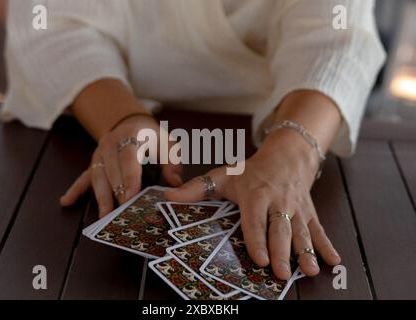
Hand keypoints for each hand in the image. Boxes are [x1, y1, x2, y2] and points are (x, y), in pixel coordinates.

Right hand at [60, 114, 182, 216]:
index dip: (129, 177)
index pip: (129, 157)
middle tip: (121, 212)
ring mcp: (99, 153)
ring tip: (104, 216)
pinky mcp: (94, 163)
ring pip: (98, 176)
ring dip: (101, 196)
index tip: (130, 196)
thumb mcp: (168, 144)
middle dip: (116, 192)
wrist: (132, 124)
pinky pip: (84, 177)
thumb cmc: (153, 137)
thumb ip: (173, 163)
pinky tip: (66, 201)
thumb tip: (175, 184)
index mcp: (132, 134)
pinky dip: (75, 189)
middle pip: (111, 170)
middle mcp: (111, 142)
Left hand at [166, 129, 340, 279]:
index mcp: (256, 194)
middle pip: (280, 229)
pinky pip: (319, 228)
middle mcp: (278, 202)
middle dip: (281, 252)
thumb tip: (169, 196)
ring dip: (307, 252)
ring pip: (302, 231)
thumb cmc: (251, 170)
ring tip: (310, 271)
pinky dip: (327, 245)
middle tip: (281, 273)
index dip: (256, 239)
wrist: (287, 155)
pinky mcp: (309, 212)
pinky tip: (334, 261)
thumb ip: (197, 188)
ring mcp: (296, 208)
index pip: (255, 220)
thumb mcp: (224, 175)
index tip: (258, 259)